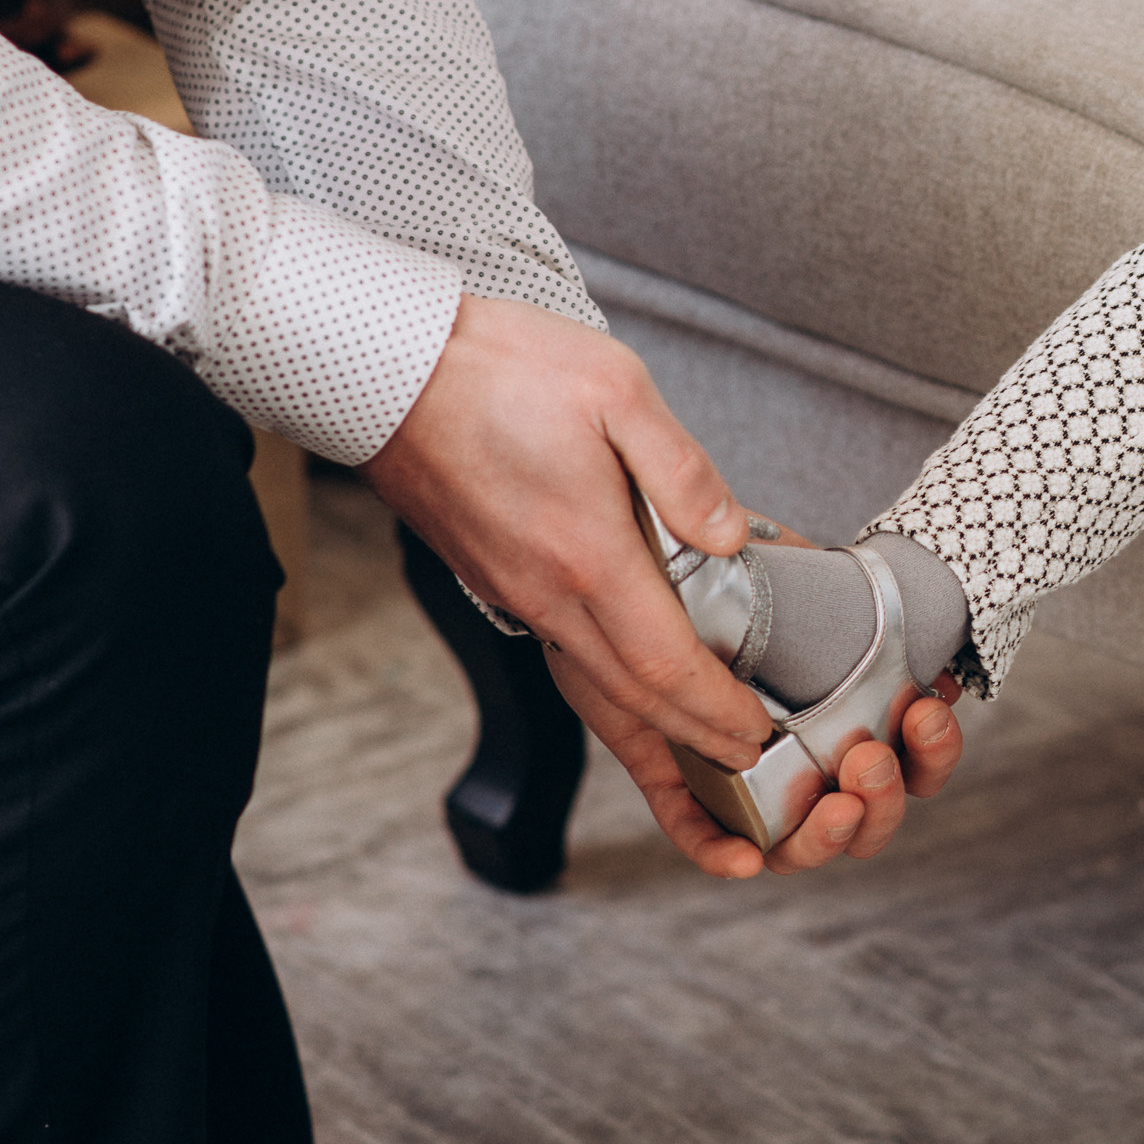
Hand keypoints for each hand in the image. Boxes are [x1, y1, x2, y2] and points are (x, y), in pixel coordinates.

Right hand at [366, 294, 963, 878]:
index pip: (665, 668)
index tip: (762, 740)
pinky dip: (608, 695)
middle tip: (753, 775)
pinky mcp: (497, 580)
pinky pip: (564, 660)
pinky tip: (632, 691)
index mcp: (587, 558)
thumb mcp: (615, 388)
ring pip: (590, 692)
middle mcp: (546, 596)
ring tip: (694, 775)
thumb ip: (683, 470)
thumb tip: (731, 535)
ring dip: (646, 740)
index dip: (718, 714)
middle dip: (696, 749)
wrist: (381, 369)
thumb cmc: (496, 368)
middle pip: (630, 702)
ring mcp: (516, 595)